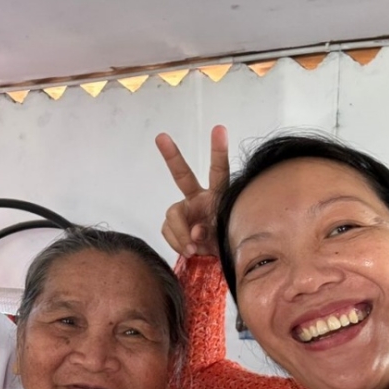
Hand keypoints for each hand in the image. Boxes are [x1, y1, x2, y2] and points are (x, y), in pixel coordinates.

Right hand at [155, 125, 229, 257]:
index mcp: (217, 195)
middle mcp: (198, 198)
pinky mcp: (172, 225)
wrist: (216, 259)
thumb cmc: (227, 241)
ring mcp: (185, 211)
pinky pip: (168, 231)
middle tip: (161, 137)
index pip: (218, 171)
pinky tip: (188, 250)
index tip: (219, 129)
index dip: (218, 150)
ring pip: (172, 215)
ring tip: (193, 249)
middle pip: (182, 176)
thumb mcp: (226, 236)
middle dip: (172, 156)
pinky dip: (177, 243)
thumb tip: (195, 233)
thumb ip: (212, 231)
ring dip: (180, 234)